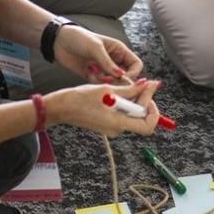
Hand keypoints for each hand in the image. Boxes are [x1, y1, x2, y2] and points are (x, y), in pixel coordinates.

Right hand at [44, 80, 159, 136]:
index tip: (150, 95)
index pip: (148, 125)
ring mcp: (112, 127)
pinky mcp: (107, 123)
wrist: (59, 108)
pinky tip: (121, 92)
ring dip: (136, 100)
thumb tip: (147, 85)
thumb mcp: (106, 90)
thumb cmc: (78, 99)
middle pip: (141, 118)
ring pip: (133, 115)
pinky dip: (126, 103)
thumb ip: (129, 90)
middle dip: (145, 100)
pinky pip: (123, 114)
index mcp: (118, 123)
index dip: (154, 111)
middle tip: (145, 84)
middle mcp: (117, 129)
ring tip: (132, 86)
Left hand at [51, 24, 143, 84]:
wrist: (58, 41)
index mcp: (119, 50)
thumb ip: (108, 63)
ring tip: (97, 75)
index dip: (132, 73)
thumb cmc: (79, 38)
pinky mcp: (93, 75)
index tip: (123, 78)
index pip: (135, 64)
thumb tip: (121, 75)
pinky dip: (97, 84)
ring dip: (107, 83)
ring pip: (113, 82)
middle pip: (126, 76)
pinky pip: (100, 84)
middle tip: (110, 81)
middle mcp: (113, 60)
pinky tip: (90, 73)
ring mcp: (103, 69)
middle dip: (120, 81)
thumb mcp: (96, 47)